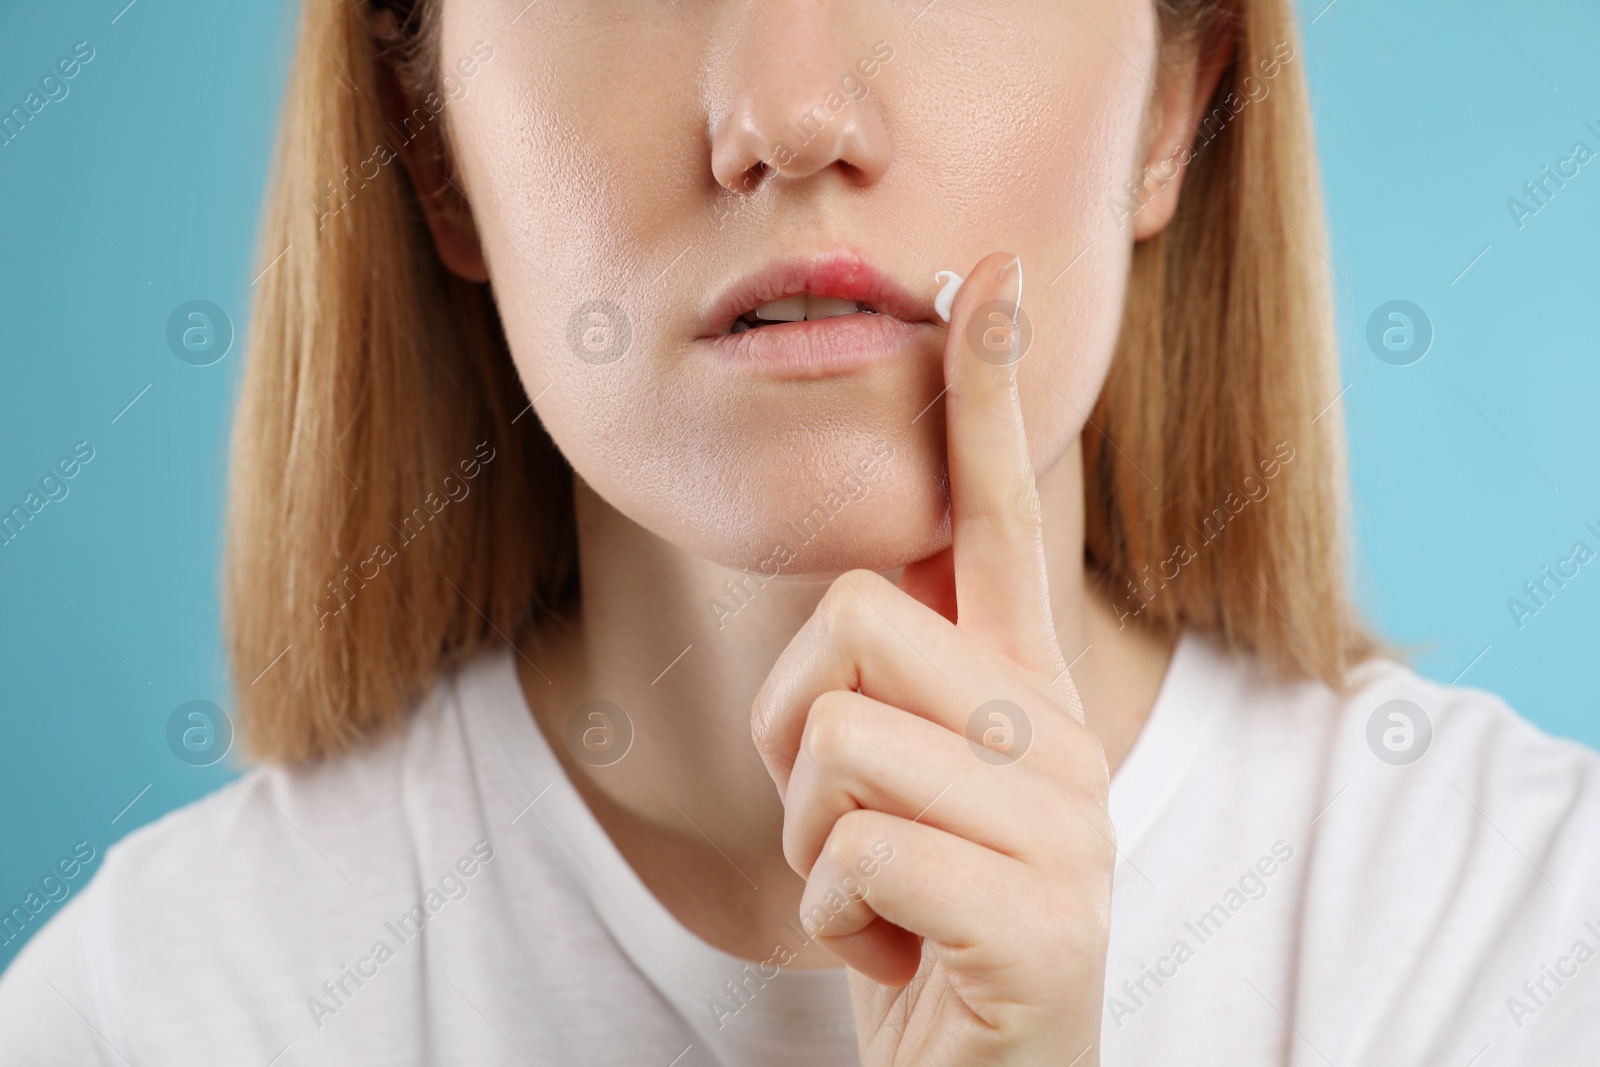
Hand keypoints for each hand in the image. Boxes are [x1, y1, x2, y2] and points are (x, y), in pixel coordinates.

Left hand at [751, 253, 1114, 1065]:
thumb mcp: (909, 785)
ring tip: (874, 891)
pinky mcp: (1040, 921)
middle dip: (792, 732)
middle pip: (854, 621)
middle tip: (843, 821)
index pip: (1004, 514)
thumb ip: (902, 682)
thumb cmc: (922, 916)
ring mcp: (1063, 828)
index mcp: (1027, 684)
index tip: (990, 274)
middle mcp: (1061, 732)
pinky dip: (832, 919)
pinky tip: (892, 953)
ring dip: (810, 839)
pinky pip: (854, 854)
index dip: (989, 396)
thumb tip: (856, 591)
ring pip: (839, 739)